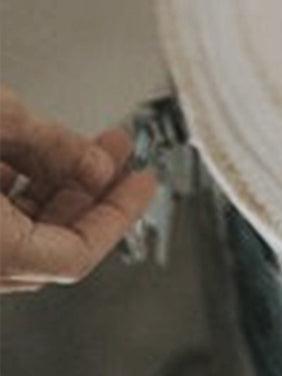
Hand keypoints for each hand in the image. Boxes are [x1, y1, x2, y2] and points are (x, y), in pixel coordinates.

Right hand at [0, 87, 157, 292]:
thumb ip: (53, 147)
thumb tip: (98, 166)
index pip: (74, 256)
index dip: (119, 216)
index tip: (144, 185)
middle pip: (46, 245)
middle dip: (90, 194)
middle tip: (120, 155)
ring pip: (16, 235)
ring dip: (55, 189)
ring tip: (85, 146)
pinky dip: (16, 193)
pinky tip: (33, 154)